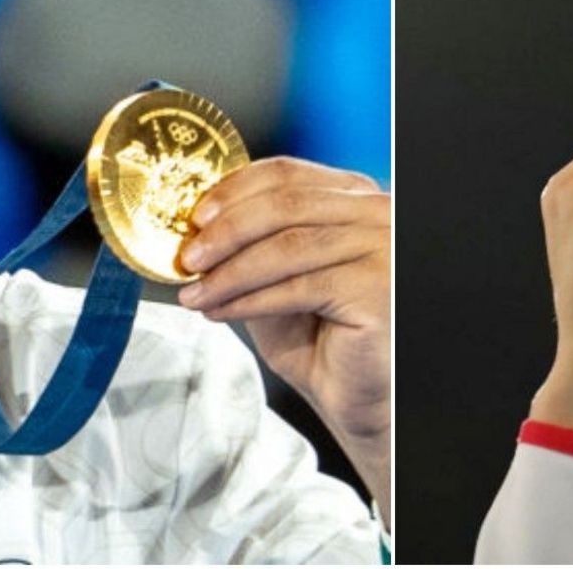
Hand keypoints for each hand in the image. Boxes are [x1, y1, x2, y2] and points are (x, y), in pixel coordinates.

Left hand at [176, 156, 390, 519]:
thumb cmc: (325, 340)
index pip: (288, 174)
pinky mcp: (378, 290)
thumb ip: (253, 246)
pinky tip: (221, 310)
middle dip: (226, 231)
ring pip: (288, 246)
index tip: (196, 217)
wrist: (363, 397)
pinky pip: (299, 287)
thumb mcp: (279, 279)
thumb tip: (197, 232)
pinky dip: (250, 299)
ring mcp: (384, 249)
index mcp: (356, 198)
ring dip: (230, 271)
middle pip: (286, 203)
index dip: (234, 191)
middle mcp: (378, 214)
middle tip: (188, 256)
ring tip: (196, 292)